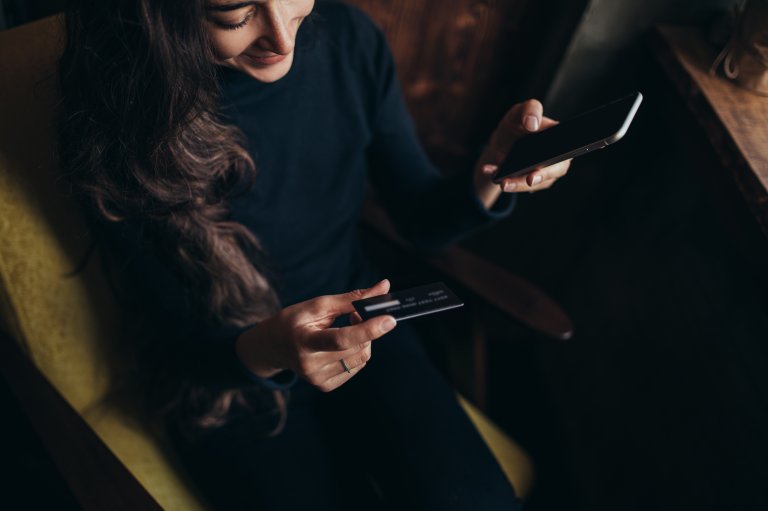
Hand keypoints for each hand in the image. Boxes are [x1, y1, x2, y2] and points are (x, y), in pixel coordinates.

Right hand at [235, 279, 396, 391]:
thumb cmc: (296, 320)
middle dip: (366, 328)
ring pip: (362, 358)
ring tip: (346, 327)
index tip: (390, 319)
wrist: (274, 345)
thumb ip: (353, 298)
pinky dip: (357, 352)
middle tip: (355, 314)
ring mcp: (318, 379)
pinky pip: (357, 367)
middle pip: (357, 348)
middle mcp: (310, 365)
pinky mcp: (325, 386)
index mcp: (304, 342)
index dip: (368, 329)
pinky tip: (342, 344)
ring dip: (364, 340)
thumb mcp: (319, 305)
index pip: (341, 339)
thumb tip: (385, 287)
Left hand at [474, 99, 570, 207]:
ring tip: (502, 181)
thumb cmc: (517, 124)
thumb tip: (532, 124)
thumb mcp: (520, 111)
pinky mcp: (530, 183)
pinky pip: (518, 185)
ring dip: (517, 183)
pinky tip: (490, 172)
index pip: (567, 150)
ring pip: (534, 183)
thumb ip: (530, 109)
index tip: (546, 166)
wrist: (503, 140)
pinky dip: (503, 179)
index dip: (559, 159)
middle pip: (553, 171)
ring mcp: (544, 172)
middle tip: (529, 180)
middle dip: (540, 178)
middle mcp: (557, 158)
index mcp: (560, 139)